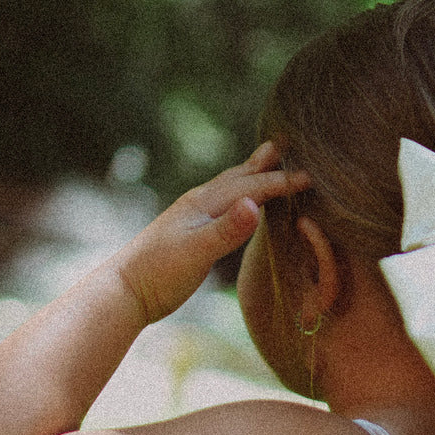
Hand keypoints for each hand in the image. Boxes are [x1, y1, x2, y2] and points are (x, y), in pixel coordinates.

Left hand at [113, 142, 309, 325]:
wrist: (125, 289)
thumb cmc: (160, 274)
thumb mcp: (197, 253)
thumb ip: (227, 230)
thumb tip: (254, 204)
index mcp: (203, 205)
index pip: (250, 188)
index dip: (280, 182)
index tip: (309, 177)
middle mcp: (198, 204)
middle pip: (237, 177)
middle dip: (263, 164)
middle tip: (284, 145)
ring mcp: (192, 216)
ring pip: (227, 188)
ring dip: (248, 174)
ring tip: (261, 161)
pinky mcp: (188, 232)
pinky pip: (220, 206)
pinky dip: (236, 196)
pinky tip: (235, 203)